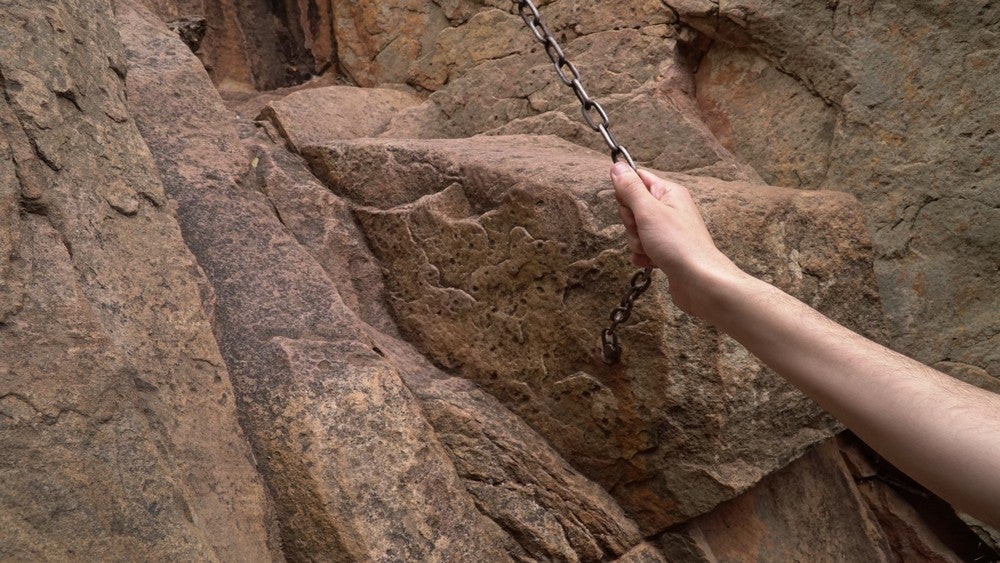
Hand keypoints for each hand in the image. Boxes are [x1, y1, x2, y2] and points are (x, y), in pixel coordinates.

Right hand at [610, 162, 743, 317]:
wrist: (699, 281)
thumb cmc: (678, 244)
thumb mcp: (648, 211)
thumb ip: (630, 188)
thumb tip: (617, 166)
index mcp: (669, 192)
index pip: (638, 180)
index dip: (626, 194)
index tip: (630, 207)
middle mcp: (669, 209)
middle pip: (633, 208)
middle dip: (631, 223)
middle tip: (644, 230)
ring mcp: (667, 231)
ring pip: (635, 230)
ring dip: (636, 242)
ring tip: (651, 249)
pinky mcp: (665, 250)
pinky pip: (642, 248)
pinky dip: (642, 256)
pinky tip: (652, 262)